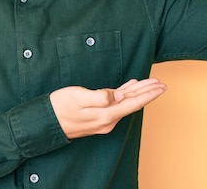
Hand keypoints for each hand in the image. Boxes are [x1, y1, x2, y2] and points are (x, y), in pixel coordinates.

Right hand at [49, 78, 166, 138]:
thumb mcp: (79, 97)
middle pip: (132, 103)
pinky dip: (124, 95)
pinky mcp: (96, 117)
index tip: (161, 87)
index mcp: (105, 115)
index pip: (133, 103)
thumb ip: (101, 96)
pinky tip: (128, 89)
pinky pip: (116, 105)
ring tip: (150, 84)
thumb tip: (119, 95)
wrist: (46, 123)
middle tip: (161, 83)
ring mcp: (102, 120)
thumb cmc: (59, 107)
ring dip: (138, 93)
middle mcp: (107, 120)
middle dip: (147, 92)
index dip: (148, 94)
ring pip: (125, 104)